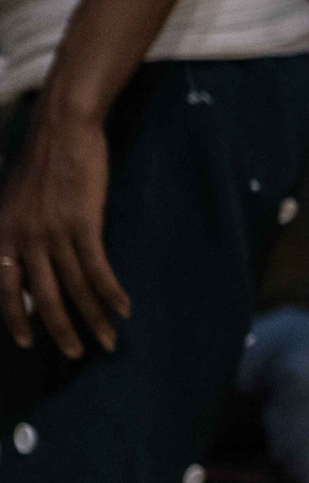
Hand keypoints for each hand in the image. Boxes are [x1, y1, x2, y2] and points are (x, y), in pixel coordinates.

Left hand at [0, 102, 128, 355]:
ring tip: (107, 340)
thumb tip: (26, 270)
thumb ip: (18, 235)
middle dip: (60, 328)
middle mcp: (22, 236)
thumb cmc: (42, 163)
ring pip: (73, 286)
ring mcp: (52, 231)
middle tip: (75, 353)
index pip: (4, 286)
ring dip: (93, 317)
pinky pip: (96, 267)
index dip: (14, 316)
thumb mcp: (15, 201)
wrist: (60, 129)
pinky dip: (110, 291)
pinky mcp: (82, 223)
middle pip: (43, 295)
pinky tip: (123, 308)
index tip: (26, 341)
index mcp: (2, 232)